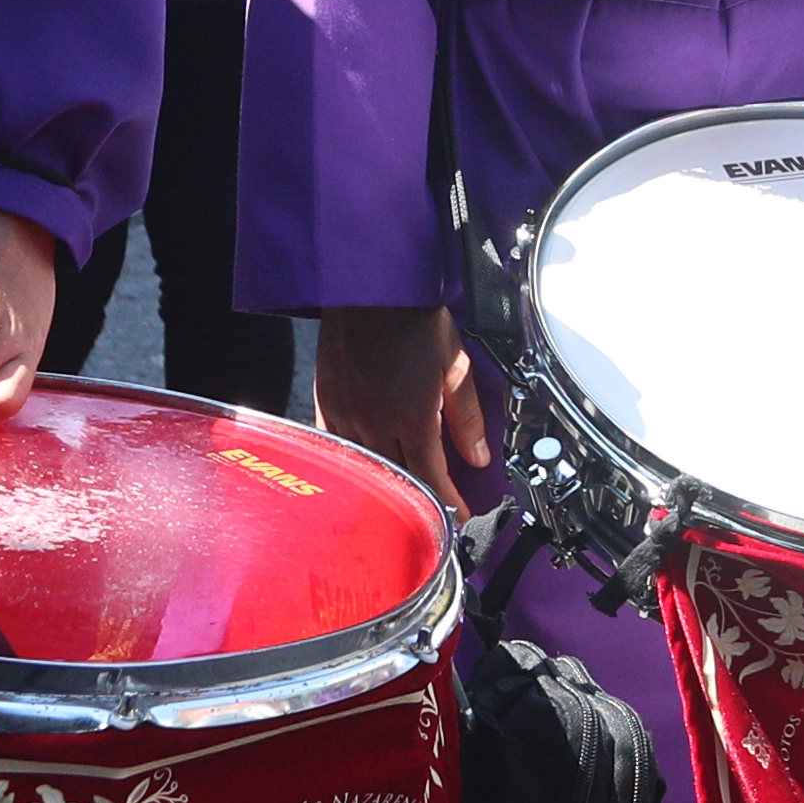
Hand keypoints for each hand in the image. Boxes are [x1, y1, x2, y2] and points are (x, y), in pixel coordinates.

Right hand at [315, 302, 490, 512]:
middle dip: (419, 498)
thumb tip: (478, 457)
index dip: (446, 502)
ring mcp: (346, 414)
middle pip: (398, 478)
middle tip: (434, 508)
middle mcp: (376, 422)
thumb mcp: (454, 366)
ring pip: (367, 467)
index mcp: (412, 416)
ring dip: (387, 483)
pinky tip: (364, 467)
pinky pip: (337, 446)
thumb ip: (467, 417)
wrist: (372, 286)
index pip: (430, 476)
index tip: (457, 516)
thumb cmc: (414, 318)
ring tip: (401, 493)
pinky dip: (353, 461)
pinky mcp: (325, 401)